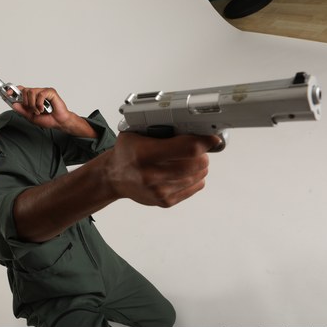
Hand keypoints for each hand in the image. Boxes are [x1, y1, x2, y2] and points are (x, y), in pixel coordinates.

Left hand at [11, 86, 69, 125]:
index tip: (7, 93)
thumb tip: (14, 104)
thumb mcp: (31, 117)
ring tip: (39, 110)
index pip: (21, 90)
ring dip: (33, 104)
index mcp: (32, 98)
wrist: (59, 122)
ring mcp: (44, 91)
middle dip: (26, 102)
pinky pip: (41, 94)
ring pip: (31, 92)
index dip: (13, 90)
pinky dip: (40, 103)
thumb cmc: (48, 119)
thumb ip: (22, 110)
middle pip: (25, 90)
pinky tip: (43, 108)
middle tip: (32, 110)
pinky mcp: (50, 92)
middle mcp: (37, 93)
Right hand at [106, 132, 220, 207]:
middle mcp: (153, 174)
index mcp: (146, 153)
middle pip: (197, 163)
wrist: (113, 178)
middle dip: (202, 153)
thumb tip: (192, 125)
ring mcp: (160, 190)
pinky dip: (195, 178)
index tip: (212, 138)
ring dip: (199, 165)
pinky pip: (195, 187)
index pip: (188, 148)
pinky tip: (185, 171)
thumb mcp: (136, 133)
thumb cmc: (127, 153)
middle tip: (197, 148)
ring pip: (198, 175)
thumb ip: (160, 128)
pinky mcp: (165, 201)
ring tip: (188, 159)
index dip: (205, 142)